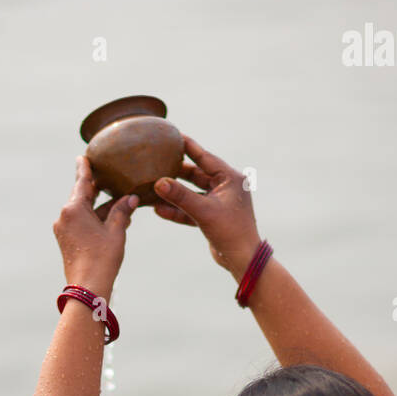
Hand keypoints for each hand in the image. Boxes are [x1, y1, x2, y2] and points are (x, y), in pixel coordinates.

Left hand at [53, 156, 137, 298]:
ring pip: (83, 210)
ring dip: (99, 206)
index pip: (81, 181)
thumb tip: (131, 198)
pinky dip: (94, 218)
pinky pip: (81, 223)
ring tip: (117, 201)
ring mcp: (63, 229)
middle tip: (105, 176)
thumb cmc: (102, 259)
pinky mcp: (66, 241)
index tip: (83, 156)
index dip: (84, 167)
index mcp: (74, 208)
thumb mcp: (116, 232)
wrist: (87, 288)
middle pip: (82, 196)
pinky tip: (109, 219)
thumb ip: (121, 211)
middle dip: (96, 188)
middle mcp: (65, 216)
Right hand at [153, 135, 260, 277]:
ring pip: (192, 193)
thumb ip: (180, 196)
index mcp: (230, 178)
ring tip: (154, 187)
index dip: (188, 147)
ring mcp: (219, 203)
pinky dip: (178, 210)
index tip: (173, 135)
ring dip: (175, 193)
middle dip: (177, 171)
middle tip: (158, 162)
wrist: (242, 259)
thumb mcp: (203, 211)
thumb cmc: (230, 232)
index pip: (205, 157)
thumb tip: (158, 183)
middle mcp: (226, 187)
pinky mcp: (213, 217)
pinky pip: (192, 210)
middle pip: (196, 174)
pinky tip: (159, 210)